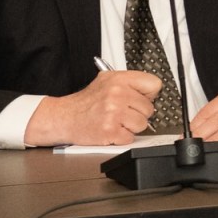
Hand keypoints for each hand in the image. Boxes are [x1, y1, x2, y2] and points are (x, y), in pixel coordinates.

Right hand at [24, 70, 160, 146]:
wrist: (63, 118)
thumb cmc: (85, 102)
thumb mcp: (106, 81)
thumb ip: (130, 83)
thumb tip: (152, 92)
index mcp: (119, 79)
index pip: (154, 84)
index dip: (149, 94)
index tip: (140, 98)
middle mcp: (117, 94)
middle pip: (149, 108)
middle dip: (137, 113)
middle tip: (122, 112)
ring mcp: (114, 113)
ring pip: (142, 124)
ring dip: (131, 126)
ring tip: (116, 121)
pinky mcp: (110, 130)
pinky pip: (131, 137)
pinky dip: (122, 137)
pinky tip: (111, 129)